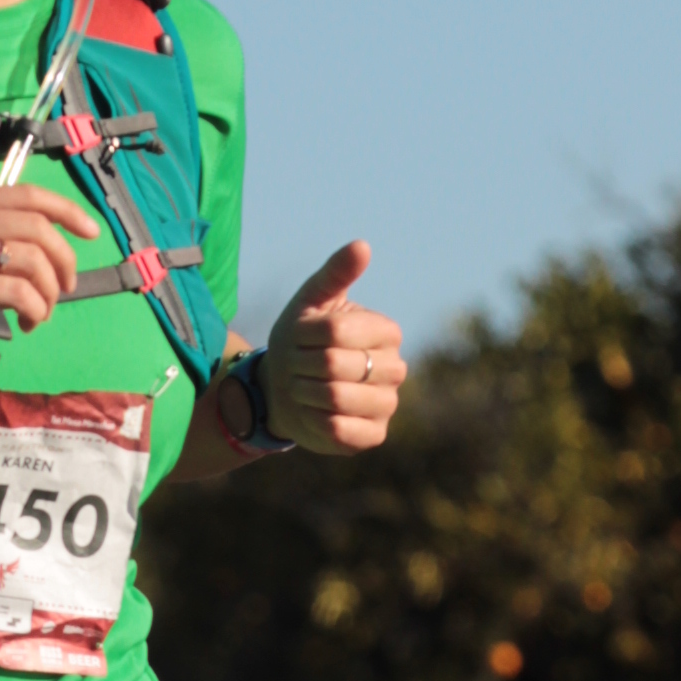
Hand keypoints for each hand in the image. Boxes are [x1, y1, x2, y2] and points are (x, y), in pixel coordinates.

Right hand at [0, 142, 89, 365]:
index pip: (25, 194)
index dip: (67, 210)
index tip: (91, 231)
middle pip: (36, 227)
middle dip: (64, 258)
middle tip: (66, 284)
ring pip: (31, 260)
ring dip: (50, 291)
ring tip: (43, 311)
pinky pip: (17, 292)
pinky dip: (34, 310)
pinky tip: (28, 324)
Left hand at [263, 242, 402, 450]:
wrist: (285, 390)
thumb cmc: (300, 341)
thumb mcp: (311, 302)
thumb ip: (335, 274)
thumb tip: (362, 245)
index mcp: (386, 332)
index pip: (336, 331)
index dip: (303, 335)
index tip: (298, 337)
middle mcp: (395, 368)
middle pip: (333, 364)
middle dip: (300, 366)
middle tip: (297, 366)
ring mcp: (387, 404)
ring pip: (336, 398)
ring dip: (304, 393)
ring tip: (302, 387)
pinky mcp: (373, 435)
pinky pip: (340, 430)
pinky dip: (314, 420)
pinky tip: (311, 412)